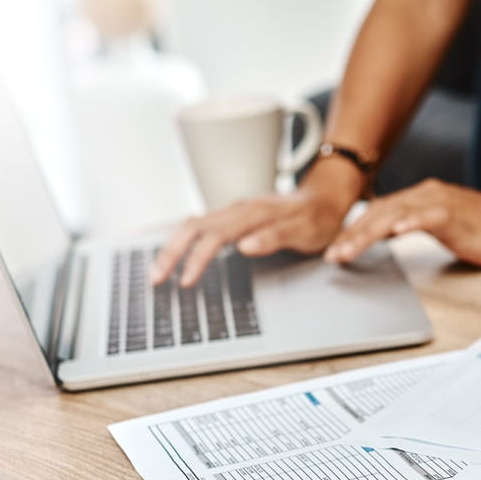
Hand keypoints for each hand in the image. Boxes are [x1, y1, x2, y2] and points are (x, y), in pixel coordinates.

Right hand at [151, 161, 360, 286]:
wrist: (324, 198)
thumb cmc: (317, 218)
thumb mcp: (305, 231)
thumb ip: (275, 237)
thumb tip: (245, 246)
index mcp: (253, 213)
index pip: (214, 236)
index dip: (197, 259)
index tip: (185, 281)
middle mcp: (238, 209)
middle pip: (192, 227)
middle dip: (171, 253)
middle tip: (156, 279)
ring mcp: (233, 212)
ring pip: (192, 225)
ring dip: (172, 248)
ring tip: (157, 272)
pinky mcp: (232, 217)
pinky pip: (200, 227)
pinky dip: (183, 242)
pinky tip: (175, 256)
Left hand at [324, 179, 480, 267]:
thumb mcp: (443, 226)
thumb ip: (416, 224)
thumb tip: (388, 234)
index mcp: (421, 198)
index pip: (378, 212)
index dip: (353, 230)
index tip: (334, 250)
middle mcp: (426, 194)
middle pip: (379, 212)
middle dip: (351, 234)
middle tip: (331, 255)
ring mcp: (441, 203)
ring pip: (395, 215)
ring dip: (368, 233)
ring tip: (348, 250)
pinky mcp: (456, 214)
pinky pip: (428, 216)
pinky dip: (410, 222)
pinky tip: (395, 233)